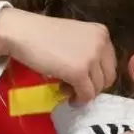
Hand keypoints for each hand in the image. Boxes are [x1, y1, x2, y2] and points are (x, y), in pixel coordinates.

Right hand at [0, 9, 116, 104]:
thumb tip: (93, 78)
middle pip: (108, 77)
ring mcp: (91, 58)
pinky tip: (67, 97)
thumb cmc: (43, 34)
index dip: (97, 75)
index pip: (110, 63)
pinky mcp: (79, 72)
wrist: (23, 33)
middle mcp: (101, 44)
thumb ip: (88, 51)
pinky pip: (86, 94)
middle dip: (93, 86)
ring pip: (97, 88)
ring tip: (66, 88)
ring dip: (83, 93)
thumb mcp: (75, 37)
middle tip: (74, 87)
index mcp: (101, 33)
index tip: (82, 79)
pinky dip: (78, 100)